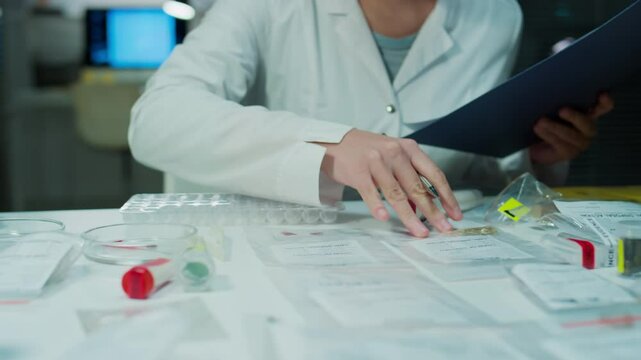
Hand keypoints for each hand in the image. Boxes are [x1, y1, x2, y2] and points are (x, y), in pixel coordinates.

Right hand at [317, 129, 462, 236]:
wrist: (335, 142)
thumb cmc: (367, 152)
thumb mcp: (393, 158)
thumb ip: (408, 178)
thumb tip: (420, 206)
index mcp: (409, 148)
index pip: (434, 174)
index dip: (447, 195)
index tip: (455, 213)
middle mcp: (395, 153)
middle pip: (418, 187)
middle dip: (433, 211)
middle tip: (443, 228)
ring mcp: (376, 162)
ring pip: (397, 194)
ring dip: (410, 216)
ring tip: (420, 232)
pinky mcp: (358, 172)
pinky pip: (371, 193)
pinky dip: (378, 206)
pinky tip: (385, 218)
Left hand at [530, 93, 613, 163]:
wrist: (537, 145)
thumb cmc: (549, 121)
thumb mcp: (554, 108)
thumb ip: (558, 100)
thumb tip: (549, 86)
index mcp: (589, 114)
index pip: (604, 108)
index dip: (606, 102)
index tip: (602, 95)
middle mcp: (588, 129)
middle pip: (588, 124)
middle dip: (575, 117)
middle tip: (561, 110)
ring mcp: (580, 143)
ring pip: (572, 135)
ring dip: (555, 127)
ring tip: (540, 121)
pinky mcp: (569, 153)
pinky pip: (560, 144)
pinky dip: (548, 135)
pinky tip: (538, 129)